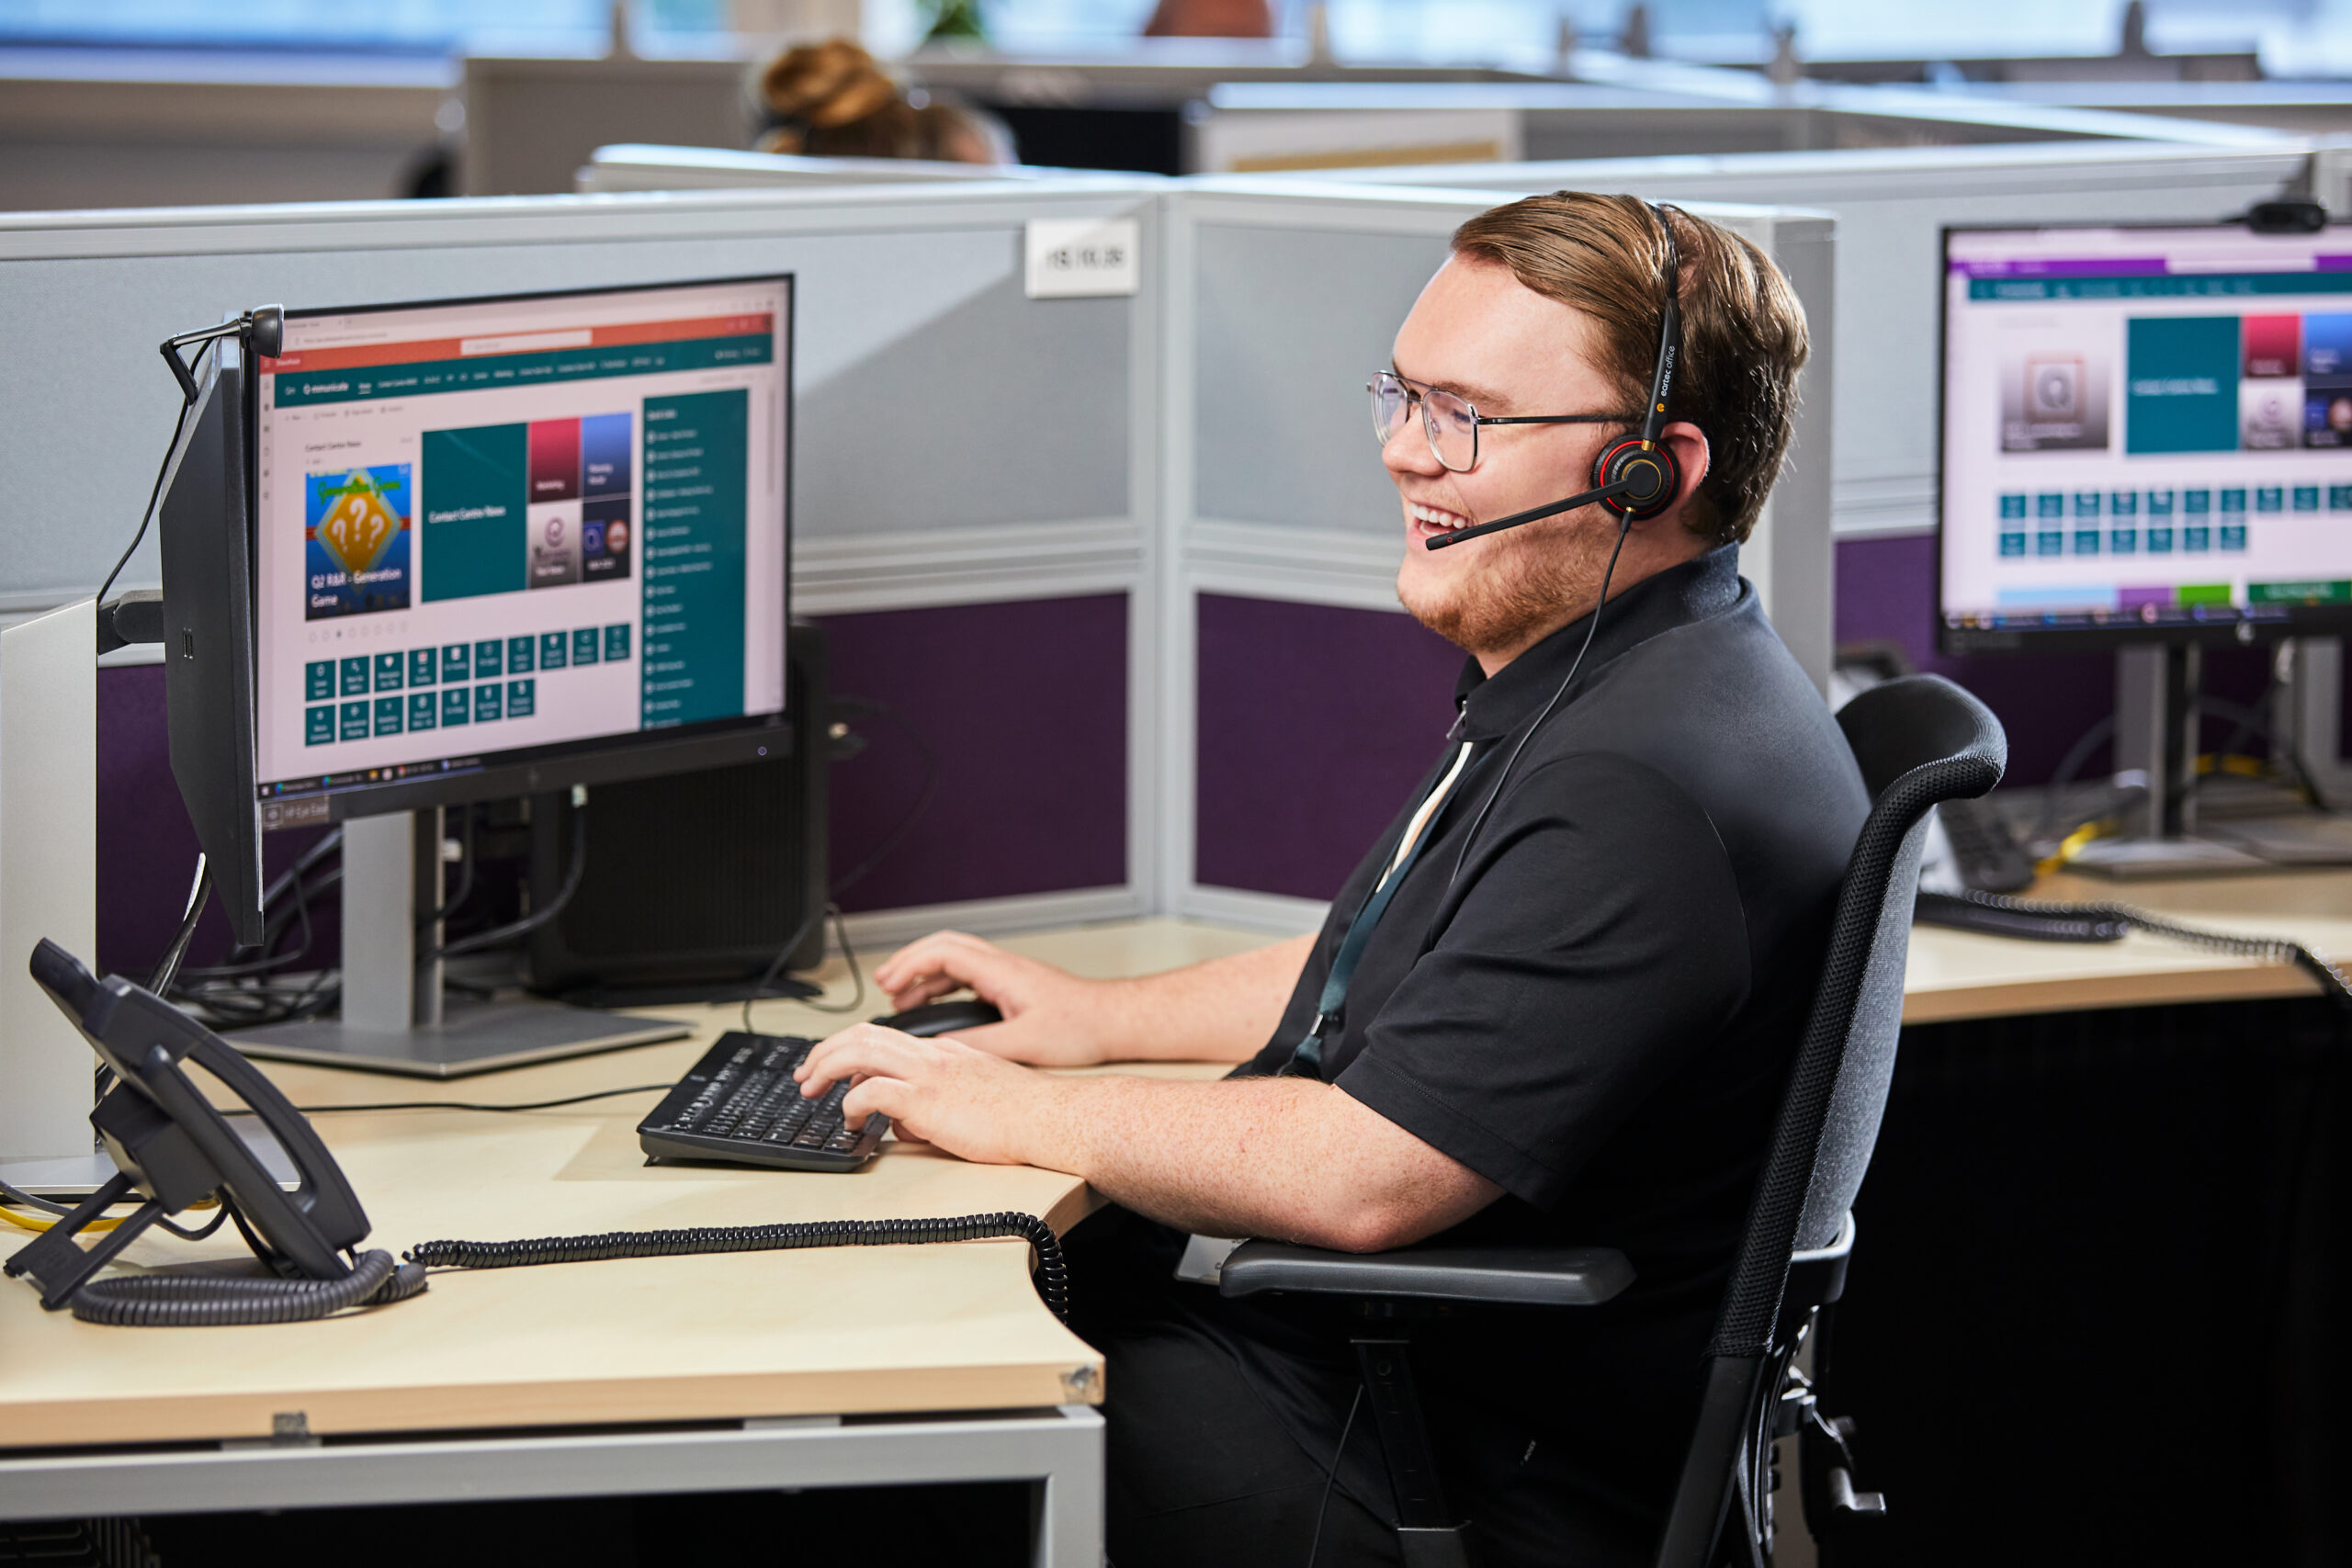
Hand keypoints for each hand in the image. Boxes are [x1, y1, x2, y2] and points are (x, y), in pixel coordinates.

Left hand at [794, 1023, 1054, 1167]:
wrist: (1050, 1119)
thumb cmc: (1026, 1115)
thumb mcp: (975, 1098)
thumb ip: (937, 1103)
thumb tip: (906, 1125)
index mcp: (945, 1051)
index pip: (884, 1037)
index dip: (849, 1049)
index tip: (833, 1067)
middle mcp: (932, 1055)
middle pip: (862, 1035)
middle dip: (824, 1051)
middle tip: (806, 1075)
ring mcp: (928, 1074)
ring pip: (858, 1053)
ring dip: (825, 1068)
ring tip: (811, 1089)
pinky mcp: (926, 1100)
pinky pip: (870, 1092)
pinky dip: (850, 1103)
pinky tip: (850, 1120)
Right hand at [872, 930, 1115, 1066]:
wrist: (1114, 1020)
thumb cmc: (1081, 1026)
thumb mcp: (1024, 1043)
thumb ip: (978, 1045)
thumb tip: (941, 1051)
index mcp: (1001, 972)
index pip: (943, 954)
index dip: (909, 966)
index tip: (888, 983)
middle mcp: (1003, 966)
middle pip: (944, 947)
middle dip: (910, 963)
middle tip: (885, 983)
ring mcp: (1008, 974)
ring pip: (956, 960)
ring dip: (926, 974)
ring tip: (902, 998)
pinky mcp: (1014, 985)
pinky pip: (969, 975)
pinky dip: (946, 985)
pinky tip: (939, 1007)